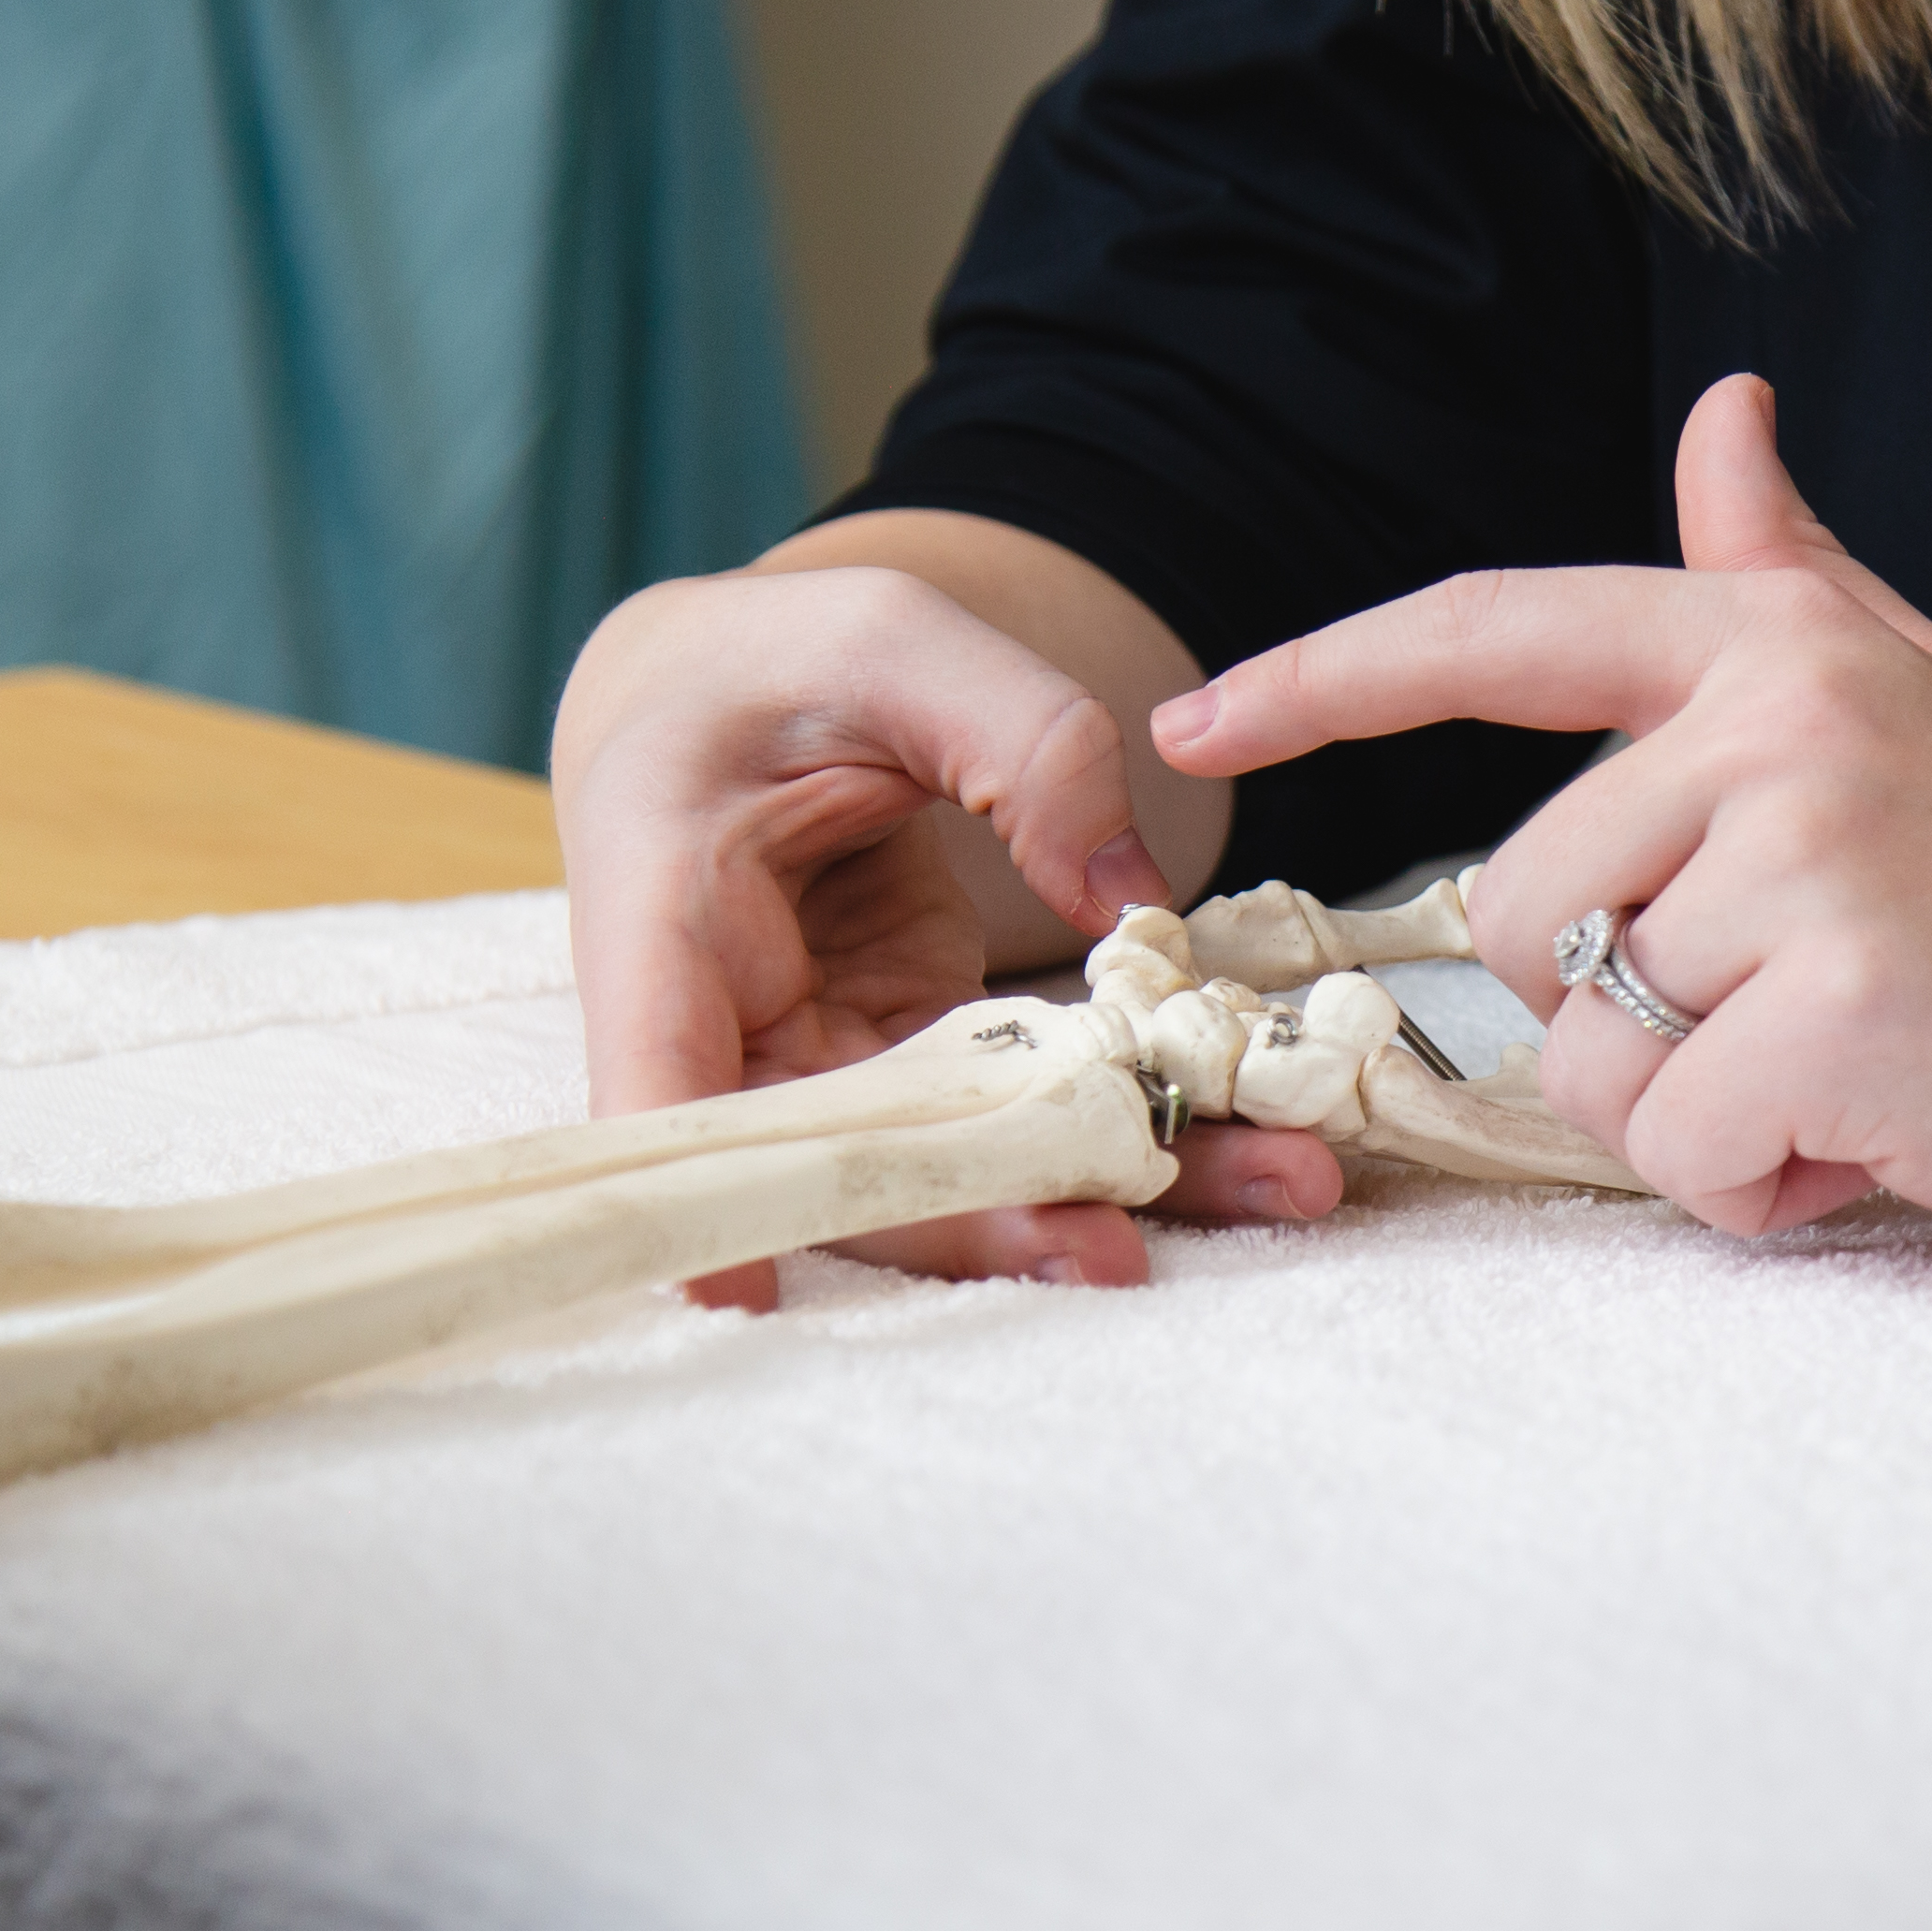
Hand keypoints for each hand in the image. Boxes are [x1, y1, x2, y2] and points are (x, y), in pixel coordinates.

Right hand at [553, 540, 1342, 1306]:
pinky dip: (1134, 1131)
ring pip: (947, 1166)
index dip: (703, 1193)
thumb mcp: (891, 636)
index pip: (655, 1078)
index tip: (743, 1294)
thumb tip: (1131, 906)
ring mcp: (831, 1055)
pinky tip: (1260, 1143)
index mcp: (662, 905)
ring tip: (1276, 1189)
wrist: (738, 695)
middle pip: (836, 1164)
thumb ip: (1021, 738)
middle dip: (981, 1219)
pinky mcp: (914, 1057)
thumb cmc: (776, 662)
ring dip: (1103, 1190)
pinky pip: (1019, 1120)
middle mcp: (735, 1020)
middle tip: (1125, 1254)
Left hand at [1150, 376, 1931, 1261]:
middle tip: (1819, 1006)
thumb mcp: (1928, 700)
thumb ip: (1787, 585)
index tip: (1184, 733)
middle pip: (1520, 912)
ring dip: (1707, 1109)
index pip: (1499, 628)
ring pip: (1595, 1045)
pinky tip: (1893, 1134)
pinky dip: (1767, 1191)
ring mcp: (1812, 853)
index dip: (1322, 679)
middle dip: (1635, 1007)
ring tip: (1872, 1062)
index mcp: (1780, 644)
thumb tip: (1720, 424)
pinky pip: (1679, 1151)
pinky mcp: (1841, 1001)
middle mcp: (1781, 718)